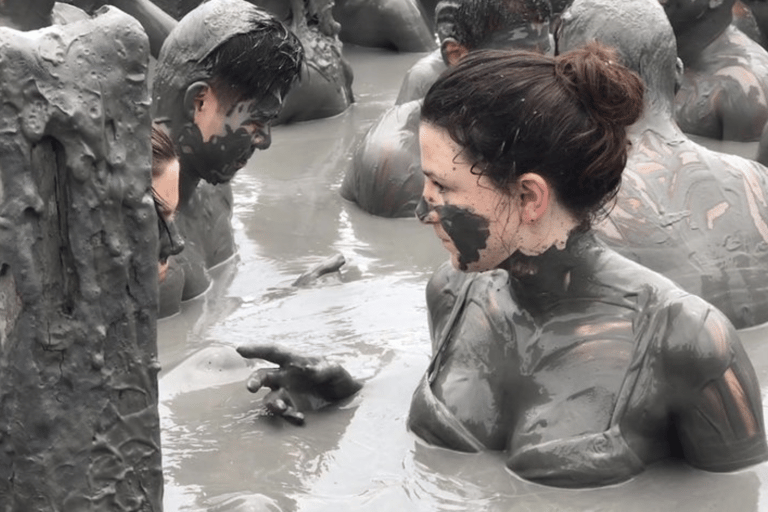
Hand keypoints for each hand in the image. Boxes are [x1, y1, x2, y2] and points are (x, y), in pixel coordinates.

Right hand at [236, 344, 361, 424]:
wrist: (347, 398)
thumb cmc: (340, 378)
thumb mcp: (337, 370)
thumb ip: (326, 369)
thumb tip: (310, 370)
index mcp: (295, 361)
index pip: (273, 352)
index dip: (256, 349)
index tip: (240, 349)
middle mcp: (286, 377)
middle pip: (264, 376)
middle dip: (255, 380)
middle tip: (251, 388)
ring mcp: (288, 394)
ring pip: (270, 398)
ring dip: (272, 403)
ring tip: (281, 408)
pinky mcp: (293, 409)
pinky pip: (284, 413)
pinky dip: (289, 416)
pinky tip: (300, 418)